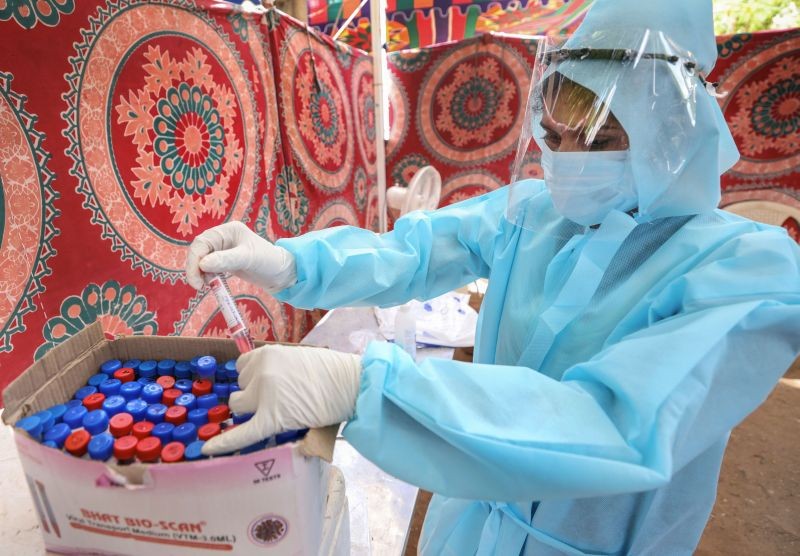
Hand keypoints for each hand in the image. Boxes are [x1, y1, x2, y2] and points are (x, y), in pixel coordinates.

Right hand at [185, 221, 296, 291]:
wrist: (281, 273)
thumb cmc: (268, 261)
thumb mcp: (247, 259)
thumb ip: (225, 260)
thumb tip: (202, 264)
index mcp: (228, 230)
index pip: (202, 242)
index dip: (195, 260)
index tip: (196, 279)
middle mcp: (224, 237)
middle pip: (199, 251)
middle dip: (195, 268)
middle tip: (198, 286)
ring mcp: (223, 249)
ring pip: (201, 260)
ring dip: (200, 273)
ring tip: (207, 285)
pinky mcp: (225, 261)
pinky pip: (208, 267)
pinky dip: (207, 276)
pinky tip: (213, 284)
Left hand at [202, 345, 362, 454]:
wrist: (353, 384)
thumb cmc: (331, 372)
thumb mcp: (297, 358)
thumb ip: (275, 367)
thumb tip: (258, 384)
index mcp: (267, 353)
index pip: (241, 367)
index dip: (252, 379)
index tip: (267, 385)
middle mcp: (261, 370)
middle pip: (240, 388)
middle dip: (254, 396)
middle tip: (280, 399)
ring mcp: (265, 393)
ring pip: (239, 407)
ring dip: (252, 411)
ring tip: (278, 411)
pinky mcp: (272, 417)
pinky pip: (243, 432)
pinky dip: (225, 442)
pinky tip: (208, 450)